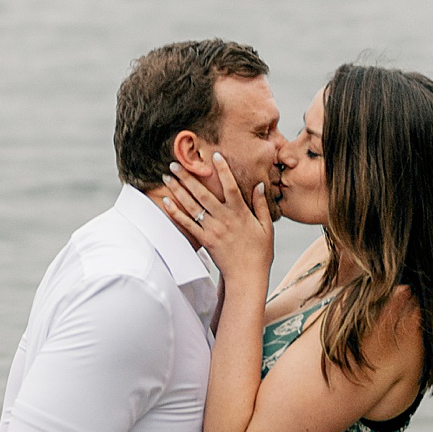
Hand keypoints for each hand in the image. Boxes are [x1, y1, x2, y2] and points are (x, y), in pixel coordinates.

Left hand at [159, 153, 273, 288]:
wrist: (247, 276)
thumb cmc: (259, 252)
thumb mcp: (266, 227)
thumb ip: (261, 205)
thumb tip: (260, 185)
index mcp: (241, 213)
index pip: (231, 186)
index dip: (223, 170)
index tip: (214, 155)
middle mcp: (225, 219)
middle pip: (203, 194)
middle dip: (188, 177)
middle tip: (175, 163)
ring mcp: (213, 230)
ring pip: (192, 206)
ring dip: (178, 190)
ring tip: (167, 177)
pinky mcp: (204, 240)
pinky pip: (187, 224)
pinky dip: (176, 212)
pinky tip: (166, 201)